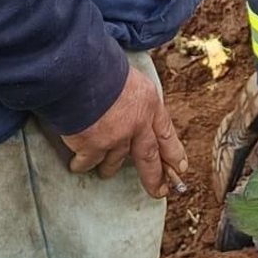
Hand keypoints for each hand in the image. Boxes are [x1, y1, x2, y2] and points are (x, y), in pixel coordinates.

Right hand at [61, 66, 186, 197]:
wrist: (77, 71)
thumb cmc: (97, 65)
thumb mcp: (126, 76)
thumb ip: (130, 97)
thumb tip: (123, 105)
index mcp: (148, 103)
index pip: (166, 131)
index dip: (173, 151)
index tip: (180, 167)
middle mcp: (137, 124)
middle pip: (149, 156)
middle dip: (155, 176)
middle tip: (159, 191)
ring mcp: (116, 137)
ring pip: (115, 161)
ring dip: (109, 168)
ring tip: (105, 173)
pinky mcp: (93, 146)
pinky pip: (88, 162)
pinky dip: (81, 164)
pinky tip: (77, 165)